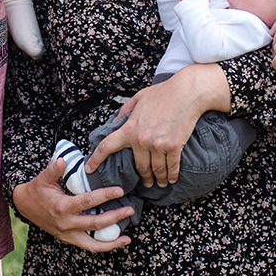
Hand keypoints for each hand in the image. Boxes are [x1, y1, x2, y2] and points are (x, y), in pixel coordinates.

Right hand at [12, 157, 134, 250]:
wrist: (25, 206)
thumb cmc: (37, 190)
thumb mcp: (43, 178)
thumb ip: (54, 170)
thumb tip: (62, 160)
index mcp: (62, 207)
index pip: (88, 201)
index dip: (105, 195)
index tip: (119, 190)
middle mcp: (66, 223)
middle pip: (95, 223)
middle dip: (115, 217)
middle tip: (130, 209)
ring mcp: (68, 234)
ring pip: (93, 243)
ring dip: (112, 240)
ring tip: (127, 236)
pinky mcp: (69, 239)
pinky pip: (89, 246)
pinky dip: (104, 247)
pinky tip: (117, 242)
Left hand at [86, 65, 224, 187]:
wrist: (186, 92)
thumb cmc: (163, 93)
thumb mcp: (137, 99)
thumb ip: (124, 112)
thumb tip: (115, 122)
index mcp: (130, 128)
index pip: (107, 147)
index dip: (96, 160)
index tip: (89, 169)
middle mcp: (141, 140)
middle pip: (139, 167)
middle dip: (143, 178)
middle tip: (146, 182)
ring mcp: (158, 145)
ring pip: (155, 170)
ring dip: (158, 180)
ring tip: (160, 183)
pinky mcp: (174, 147)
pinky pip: (171, 167)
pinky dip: (171, 175)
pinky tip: (171, 179)